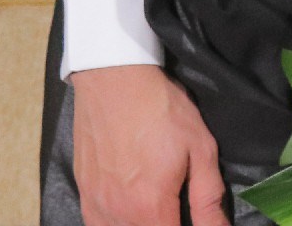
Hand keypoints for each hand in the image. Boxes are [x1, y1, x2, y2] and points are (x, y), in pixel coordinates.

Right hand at [71, 64, 230, 225]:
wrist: (114, 80)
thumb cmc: (161, 110)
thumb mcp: (200, 149)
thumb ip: (208, 198)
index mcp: (150, 208)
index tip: (193, 219)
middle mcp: (118, 215)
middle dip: (164, 225)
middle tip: (177, 211)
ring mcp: (95, 206)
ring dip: (141, 225)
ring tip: (158, 210)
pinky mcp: (83, 194)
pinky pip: (97, 225)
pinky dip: (115, 224)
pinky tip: (130, 212)